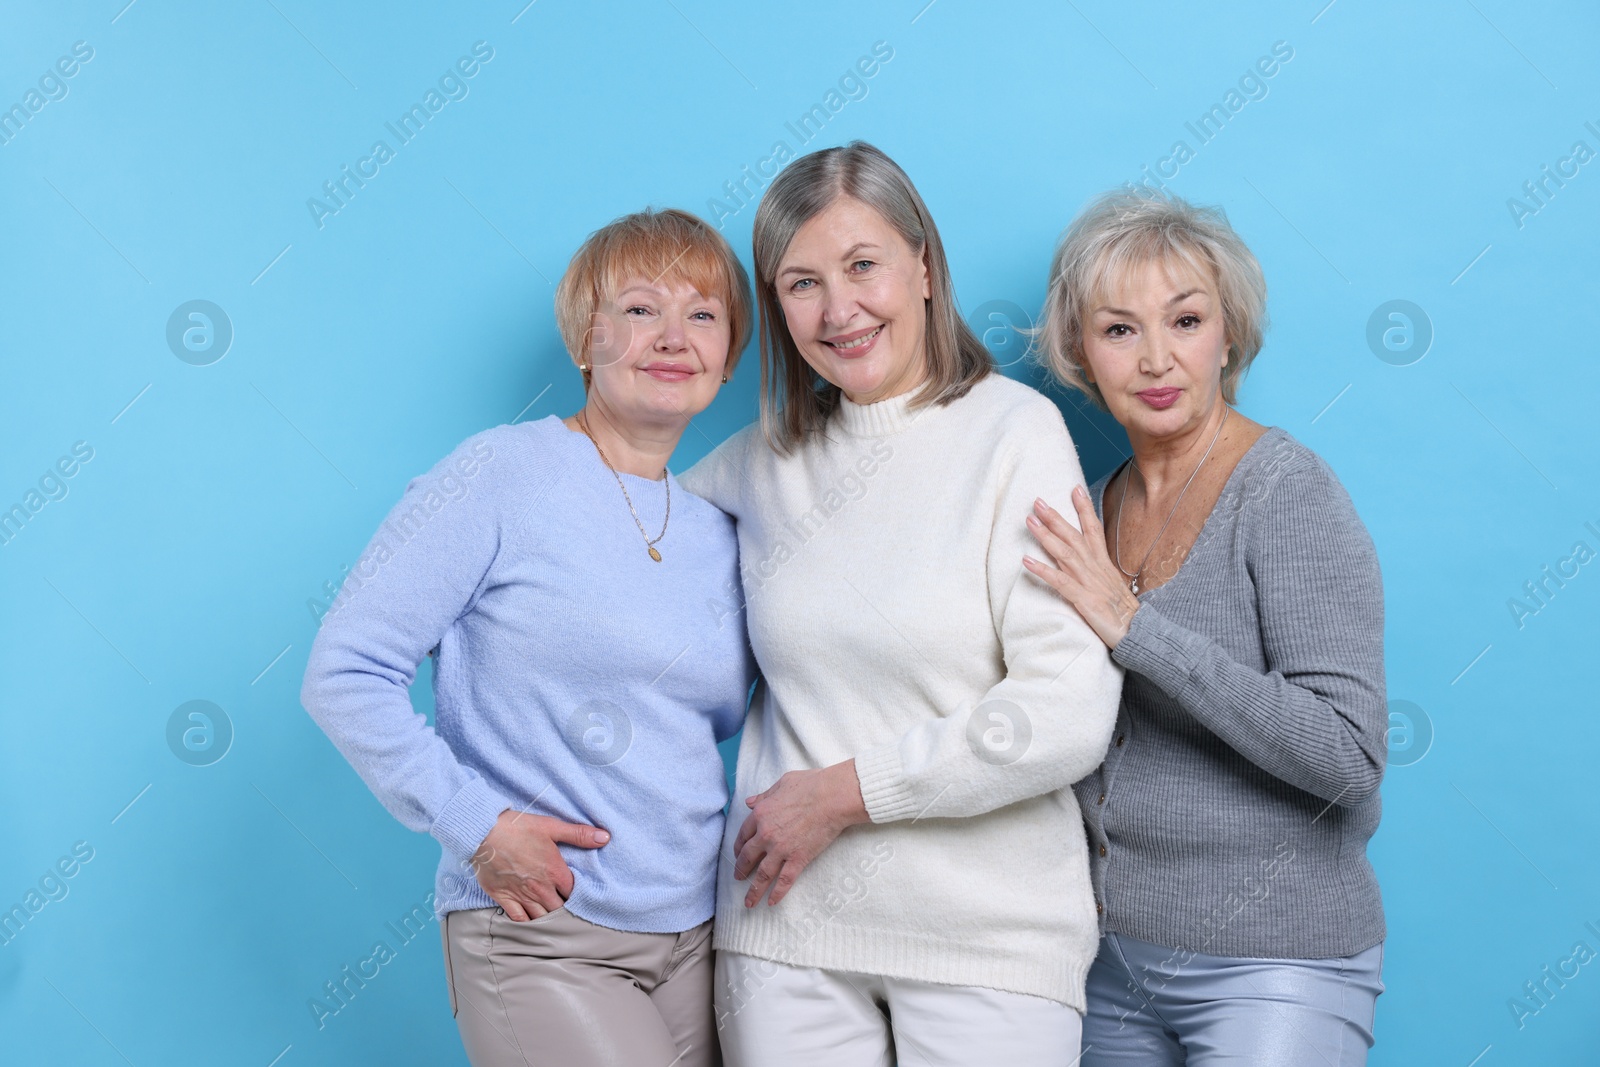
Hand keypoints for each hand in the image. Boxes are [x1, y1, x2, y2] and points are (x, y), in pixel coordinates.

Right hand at [471, 809, 609, 921]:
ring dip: (550, 920)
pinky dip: (528, 925)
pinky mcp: (504, 899)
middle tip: (569, 912)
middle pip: (560, 909)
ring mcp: (522, 895)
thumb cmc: (517, 827)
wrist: (483, 832)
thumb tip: (605, 837)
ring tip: (555, 922)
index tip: (580, 895)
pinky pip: (519, 920)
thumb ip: (579, 834)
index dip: (579, 895)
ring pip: (542, 918)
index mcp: (555, 871)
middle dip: (566, 910)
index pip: (575, 892)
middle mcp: (541, 888)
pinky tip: (533, 926)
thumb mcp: (551, 826)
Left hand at [733, 760, 868, 907]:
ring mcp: (781, 848)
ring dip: (754, 890)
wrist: (832, 797)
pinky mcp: (798, 859)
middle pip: (748, 857)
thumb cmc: (811, 785)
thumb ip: (763, 796)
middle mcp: (766, 834)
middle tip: (738, 878)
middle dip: (741, 870)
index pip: (743, 834)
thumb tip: (748, 802)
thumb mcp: (782, 784)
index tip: (738, 854)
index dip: (739, 846)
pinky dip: (777, 893)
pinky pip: (784, 880)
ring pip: (763, 874)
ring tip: (748, 902)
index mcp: (761, 814)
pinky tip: (771, 903)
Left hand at [1023, 487, 1140, 648]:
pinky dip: (1043, 570)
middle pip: (1074, 537)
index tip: (1075, 488)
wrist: (1140, 633)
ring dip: (1046, 536)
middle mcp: (1096, 568)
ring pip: (1065, 553)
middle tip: (1037, 501)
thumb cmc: (1123, 613)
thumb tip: (1086, 561)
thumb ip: (1098, 572)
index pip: (1094, 530)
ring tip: (1029, 521)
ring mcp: (1090, 583)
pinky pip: (1060, 582)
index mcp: (1103, 564)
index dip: (1084, 509)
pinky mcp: (1084, 600)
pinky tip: (1026, 561)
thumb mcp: (1112, 586)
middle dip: (1055, 517)